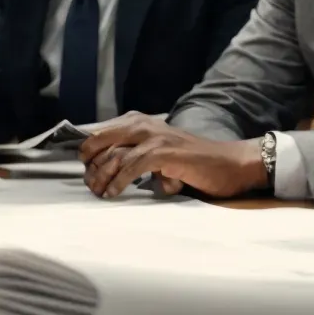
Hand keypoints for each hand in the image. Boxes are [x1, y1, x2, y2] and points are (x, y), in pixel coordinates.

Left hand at [77, 113, 264, 199]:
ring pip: (114, 155)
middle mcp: (144, 124)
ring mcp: (154, 137)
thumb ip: (137, 157)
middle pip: (102, 141)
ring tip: (98, 192)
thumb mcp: (159, 153)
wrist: (228, 164)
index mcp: (140, 122)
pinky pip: (132, 166)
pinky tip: (113, 193)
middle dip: (91, 164)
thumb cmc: (193, 162)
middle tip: (90, 184)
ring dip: (102, 176)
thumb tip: (109, 173)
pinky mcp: (164, 152)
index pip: (102, 133)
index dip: (89, 152)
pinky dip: (119, 181)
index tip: (85, 170)